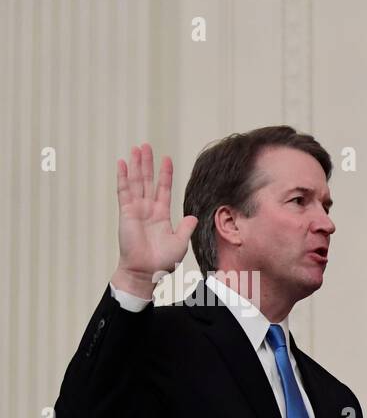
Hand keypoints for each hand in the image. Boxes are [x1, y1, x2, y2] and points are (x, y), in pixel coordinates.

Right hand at [112, 144, 198, 296]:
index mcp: (162, 215)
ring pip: (136, 182)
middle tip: (146, 145)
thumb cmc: (162, 261)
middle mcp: (148, 209)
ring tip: (136, 148)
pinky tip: (123, 163)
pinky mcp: (126, 212)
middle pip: (148, 181)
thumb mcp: (179, 242)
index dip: (165, 174)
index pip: (163, 189)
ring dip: (136, 165)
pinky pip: (124, 191)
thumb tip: (193, 216)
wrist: (146, 271)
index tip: (167, 159)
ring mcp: (136, 210)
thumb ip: (185, 228)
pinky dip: (123, 177)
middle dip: (148, 163)